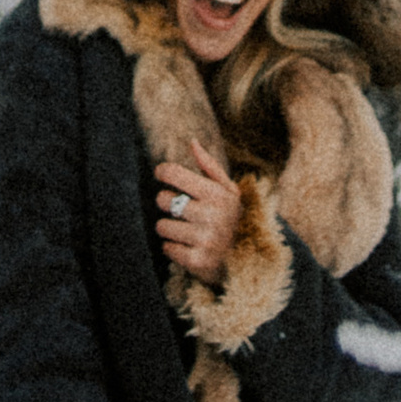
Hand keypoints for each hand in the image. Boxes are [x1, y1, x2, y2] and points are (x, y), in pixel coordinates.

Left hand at [155, 143, 242, 286]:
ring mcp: (206, 239)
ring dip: (168, 228)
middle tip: (179, 208)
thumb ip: (209, 165)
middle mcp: (213, 215)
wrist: (239, 260)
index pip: (174, 173)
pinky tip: (186, 246)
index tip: (161, 174)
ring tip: (183, 229)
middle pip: (163, 200)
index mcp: (218, 194)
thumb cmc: (226, 217)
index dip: (162, 171)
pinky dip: (172, 248)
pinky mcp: (198, 260)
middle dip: (167, 203)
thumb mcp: (226, 190)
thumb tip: (193, 141)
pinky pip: (167, 248)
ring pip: (162, 226)